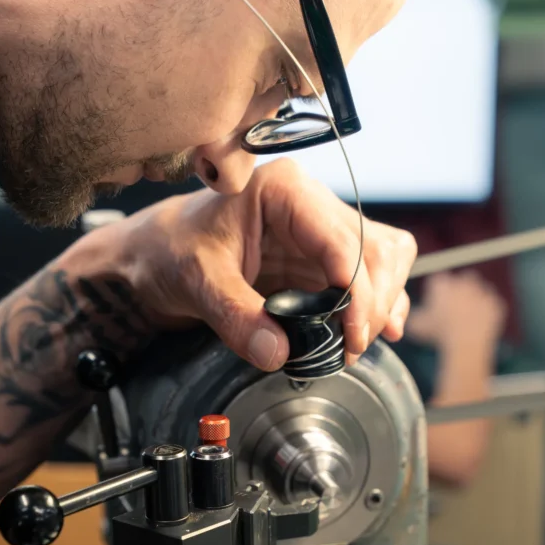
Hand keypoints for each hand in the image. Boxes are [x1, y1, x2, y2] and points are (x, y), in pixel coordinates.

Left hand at [111, 159, 416, 369]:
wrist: (160, 255)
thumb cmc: (175, 251)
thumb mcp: (198, 281)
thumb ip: (236, 317)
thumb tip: (278, 353)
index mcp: (286, 192)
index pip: (344, 241)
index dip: (358, 293)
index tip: (352, 337)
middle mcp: (315, 204)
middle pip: (378, 250)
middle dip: (374, 302)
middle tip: (350, 348)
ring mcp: (324, 232)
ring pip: (384, 262)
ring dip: (381, 305)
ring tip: (353, 345)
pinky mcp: (324, 260)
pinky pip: (371, 278)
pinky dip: (377, 306)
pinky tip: (367, 333)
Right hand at [406, 271, 505, 356]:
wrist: (466, 342)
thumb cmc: (438, 334)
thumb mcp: (416, 326)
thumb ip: (413, 317)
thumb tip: (409, 317)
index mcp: (442, 283)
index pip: (436, 282)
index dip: (434, 294)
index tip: (434, 305)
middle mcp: (463, 281)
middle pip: (459, 283)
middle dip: (456, 294)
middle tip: (450, 312)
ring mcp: (482, 291)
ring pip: (476, 294)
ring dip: (472, 303)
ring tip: (465, 321)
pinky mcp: (495, 304)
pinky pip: (490, 307)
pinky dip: (485, 315)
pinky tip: (477, 327)